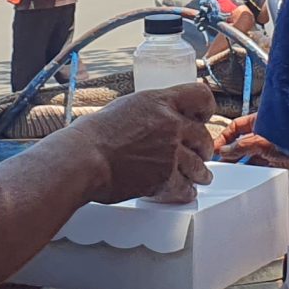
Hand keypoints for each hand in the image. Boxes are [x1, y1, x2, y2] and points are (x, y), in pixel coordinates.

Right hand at [64, 83, 216, 203]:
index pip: (201, 96)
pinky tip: (185, 191)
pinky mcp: (165, 177)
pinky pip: (185, 186)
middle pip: (203, 135)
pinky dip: (186, 191)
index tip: (202, 117)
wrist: (83, 159)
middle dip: (203, 147)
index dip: (205, 109)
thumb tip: (155, 118)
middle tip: (200, 153)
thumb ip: (148, 112)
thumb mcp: (126, 108)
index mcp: (160, 101)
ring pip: (199, 164)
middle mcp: (170, 124)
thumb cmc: (93, 135)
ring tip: (201, 177)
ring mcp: (170, 151)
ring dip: (200, 172)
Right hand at [216, 112, 288, 173]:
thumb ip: (242, 146)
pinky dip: (247, 170)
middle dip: (228, 151)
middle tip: (218, 162)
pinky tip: (241, 175)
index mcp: (260, 121)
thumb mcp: (264, 142)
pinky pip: (255, 165)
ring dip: (237, 162)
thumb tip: (225, 150)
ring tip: (227, 170)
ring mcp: (268, 148)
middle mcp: (263, 134)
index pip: (235, 127)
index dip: (224, 137)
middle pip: (239, 142)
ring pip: (246, 155)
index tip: (215, 149)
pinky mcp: (274, 161)